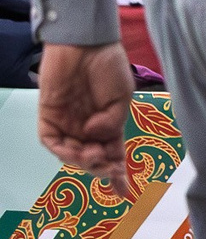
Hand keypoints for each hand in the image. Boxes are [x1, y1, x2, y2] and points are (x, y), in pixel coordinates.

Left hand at [36, 43, 135, 197]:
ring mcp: (66, 122)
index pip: (111, 154)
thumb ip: (112, 122)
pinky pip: (51, 140)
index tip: (124, 194)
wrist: (86, 44)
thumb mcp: (122, 98)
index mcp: (107, 125)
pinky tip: (76, 148)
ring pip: (70, 154)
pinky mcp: (48, 115)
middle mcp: (85, 127)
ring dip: (82, 161)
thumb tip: (97, 136)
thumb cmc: (108, 67)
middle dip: (100, 168)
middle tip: (109, 165)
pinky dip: (62, 150)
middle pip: (90, 159)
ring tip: (94, 155)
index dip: (118, 174)